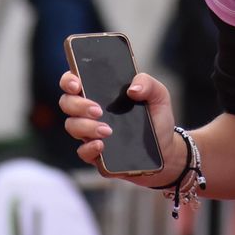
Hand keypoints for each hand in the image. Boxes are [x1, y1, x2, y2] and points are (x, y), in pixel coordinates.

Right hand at [58, 70, 184, 186]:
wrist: (167, 150)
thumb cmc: (157, 118)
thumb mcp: (159, 95)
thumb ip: (148, 83)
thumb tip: (133, 88)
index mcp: (101, 92)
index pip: (74, 81)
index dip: (69, 80)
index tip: (77, 84)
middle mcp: (91, 111)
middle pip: (67, 103)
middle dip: (78, 105)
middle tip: (98, 110)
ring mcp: (91, 133)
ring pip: (72, 126)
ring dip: (86, 127)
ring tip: (107, 130)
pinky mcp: (97, 154)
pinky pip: (82, 152)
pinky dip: (89, 148)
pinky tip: (102, 145)